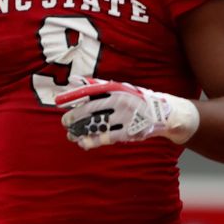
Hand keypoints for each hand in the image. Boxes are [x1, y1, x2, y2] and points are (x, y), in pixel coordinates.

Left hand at [55, 76, 199, 149]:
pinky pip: (108, 137)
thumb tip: (73, 80)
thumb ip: (97, 85)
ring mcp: (126, 117)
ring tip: (71, 135)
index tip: (57, 101)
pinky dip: (93, 141)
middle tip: (64, 122)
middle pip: (91, 111)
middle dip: (74, 117)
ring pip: (98, 126)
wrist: (165, 113)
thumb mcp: (119, 88)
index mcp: (117, 89)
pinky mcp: (131, 132)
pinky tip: (83, 143)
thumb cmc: (136, 99)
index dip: (73, 96)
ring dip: (81, 131)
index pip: (90, 91)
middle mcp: (121, 102)